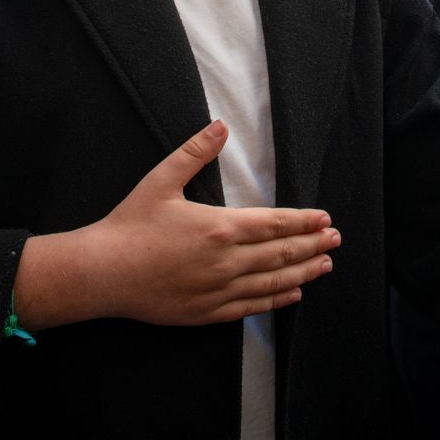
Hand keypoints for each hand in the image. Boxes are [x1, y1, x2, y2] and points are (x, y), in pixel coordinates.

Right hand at [18, 121, 339, 329]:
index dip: (303, 222)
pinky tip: (293, 293)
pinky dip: (277, 300)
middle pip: (281, 254)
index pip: (274, 224)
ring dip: (304, 271)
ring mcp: (218, 290)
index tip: (324, 219)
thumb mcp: (161, 180)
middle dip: (312, 245)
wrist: (103, 273)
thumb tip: (221, 126)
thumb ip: (194, 152)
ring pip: (273, 282)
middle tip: (336, 239)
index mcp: (218, 227)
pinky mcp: (207, 312)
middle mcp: (225, 262)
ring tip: (325, 265)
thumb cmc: (130, 225)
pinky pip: (252, 307)